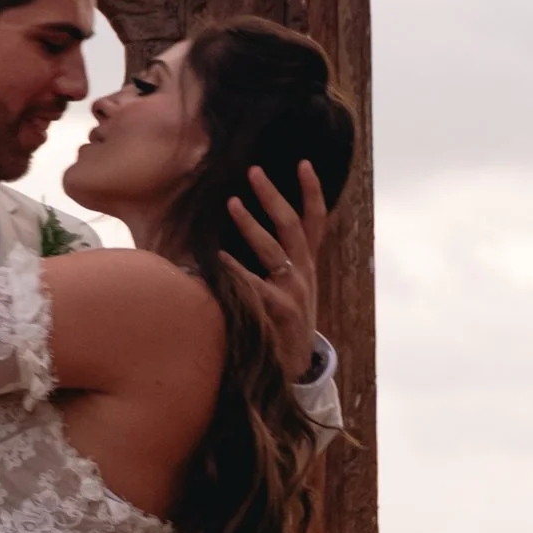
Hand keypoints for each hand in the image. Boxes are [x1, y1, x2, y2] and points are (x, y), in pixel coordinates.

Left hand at [219, 161, 328, 383]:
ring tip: (232, 203)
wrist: (294, 369)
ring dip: (251, 224)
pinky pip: (256, 285)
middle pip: (293, 225)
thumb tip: (241, 237)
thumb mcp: (286, 290)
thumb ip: (271, 264)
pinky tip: (217, 258)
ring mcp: (295, 291)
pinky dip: (236, 270)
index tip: (304, 162)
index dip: (312, 191)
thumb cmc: (282, 325)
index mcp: (306, 264)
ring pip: (274, 249)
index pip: (316, 220)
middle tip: (253, 170)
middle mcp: (304, 273)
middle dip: (274, 195)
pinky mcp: (282, 311)